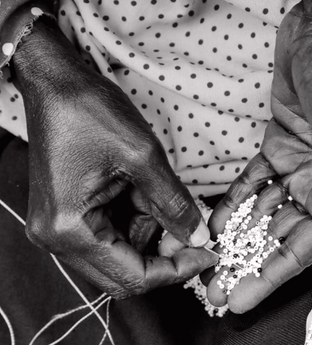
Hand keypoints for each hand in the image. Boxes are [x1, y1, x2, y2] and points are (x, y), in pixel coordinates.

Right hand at [12, 19, 214, 298]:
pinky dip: (136, 217)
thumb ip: (173, 203)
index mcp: (69, 228)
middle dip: (164, 253)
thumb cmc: (89, 110)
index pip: (131, 276)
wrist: (56, 83)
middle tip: (194, 228)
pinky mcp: (69, 211)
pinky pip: (110, 230)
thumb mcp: (141, 156)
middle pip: (123, 270)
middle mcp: (57, 236)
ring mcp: (60, 225)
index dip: (176, 270)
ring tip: (167, 199)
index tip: (208, 254)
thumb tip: (199, 235)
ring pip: (119, 249)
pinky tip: (147, 192)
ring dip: (151, 231)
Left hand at [203, 119, 311, 312]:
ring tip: (208, 258)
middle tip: (214, 287)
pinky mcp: (275, 148)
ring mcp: (294, 167)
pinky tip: (216, 220)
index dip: (269, 277)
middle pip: (276, 236)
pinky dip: (234, 201)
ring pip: (261, 212)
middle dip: (245, 263)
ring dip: (237, 235)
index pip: (301, 249)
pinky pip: (252, 183)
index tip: (239, 300)